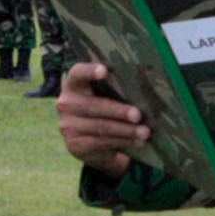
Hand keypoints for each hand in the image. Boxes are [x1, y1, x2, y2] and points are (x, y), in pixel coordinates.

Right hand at [58, 62, 146, 176]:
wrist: (88, 140)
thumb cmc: (105, 108)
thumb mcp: (107, 96)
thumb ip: (117, 88)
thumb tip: (147, 86)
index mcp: (74, 85)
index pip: (77, 73)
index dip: (90, 71)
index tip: (105, 70)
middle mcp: (67, 104)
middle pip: (94, 106)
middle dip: (119, 111)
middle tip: (138, 115)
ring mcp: (69, 126)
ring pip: (100, 127)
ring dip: (126, 131)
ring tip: (145, 132)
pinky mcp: (75, 145)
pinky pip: (101, 143)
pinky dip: (121, 143)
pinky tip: (136, 143)